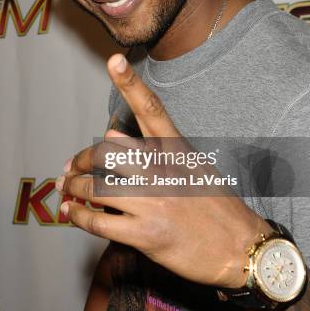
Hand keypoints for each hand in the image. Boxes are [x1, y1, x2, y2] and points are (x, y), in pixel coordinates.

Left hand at [57, 54, 272, 288]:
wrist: (241, 249)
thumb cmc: (218, 207)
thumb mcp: (196, 168)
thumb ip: (158, 151)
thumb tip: (113, 133)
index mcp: (178, 151)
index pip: (152, 110)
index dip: (131, 84)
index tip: (114, 61)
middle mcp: (163, 172)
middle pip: (106, 152)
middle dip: (81, 159)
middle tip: (70, 167)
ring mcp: (153, 203)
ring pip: (96, 187)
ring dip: (74, 187)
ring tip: (68, 189)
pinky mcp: (145, 235)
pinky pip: (97, 221)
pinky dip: (77, 216)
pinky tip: (71, 213)